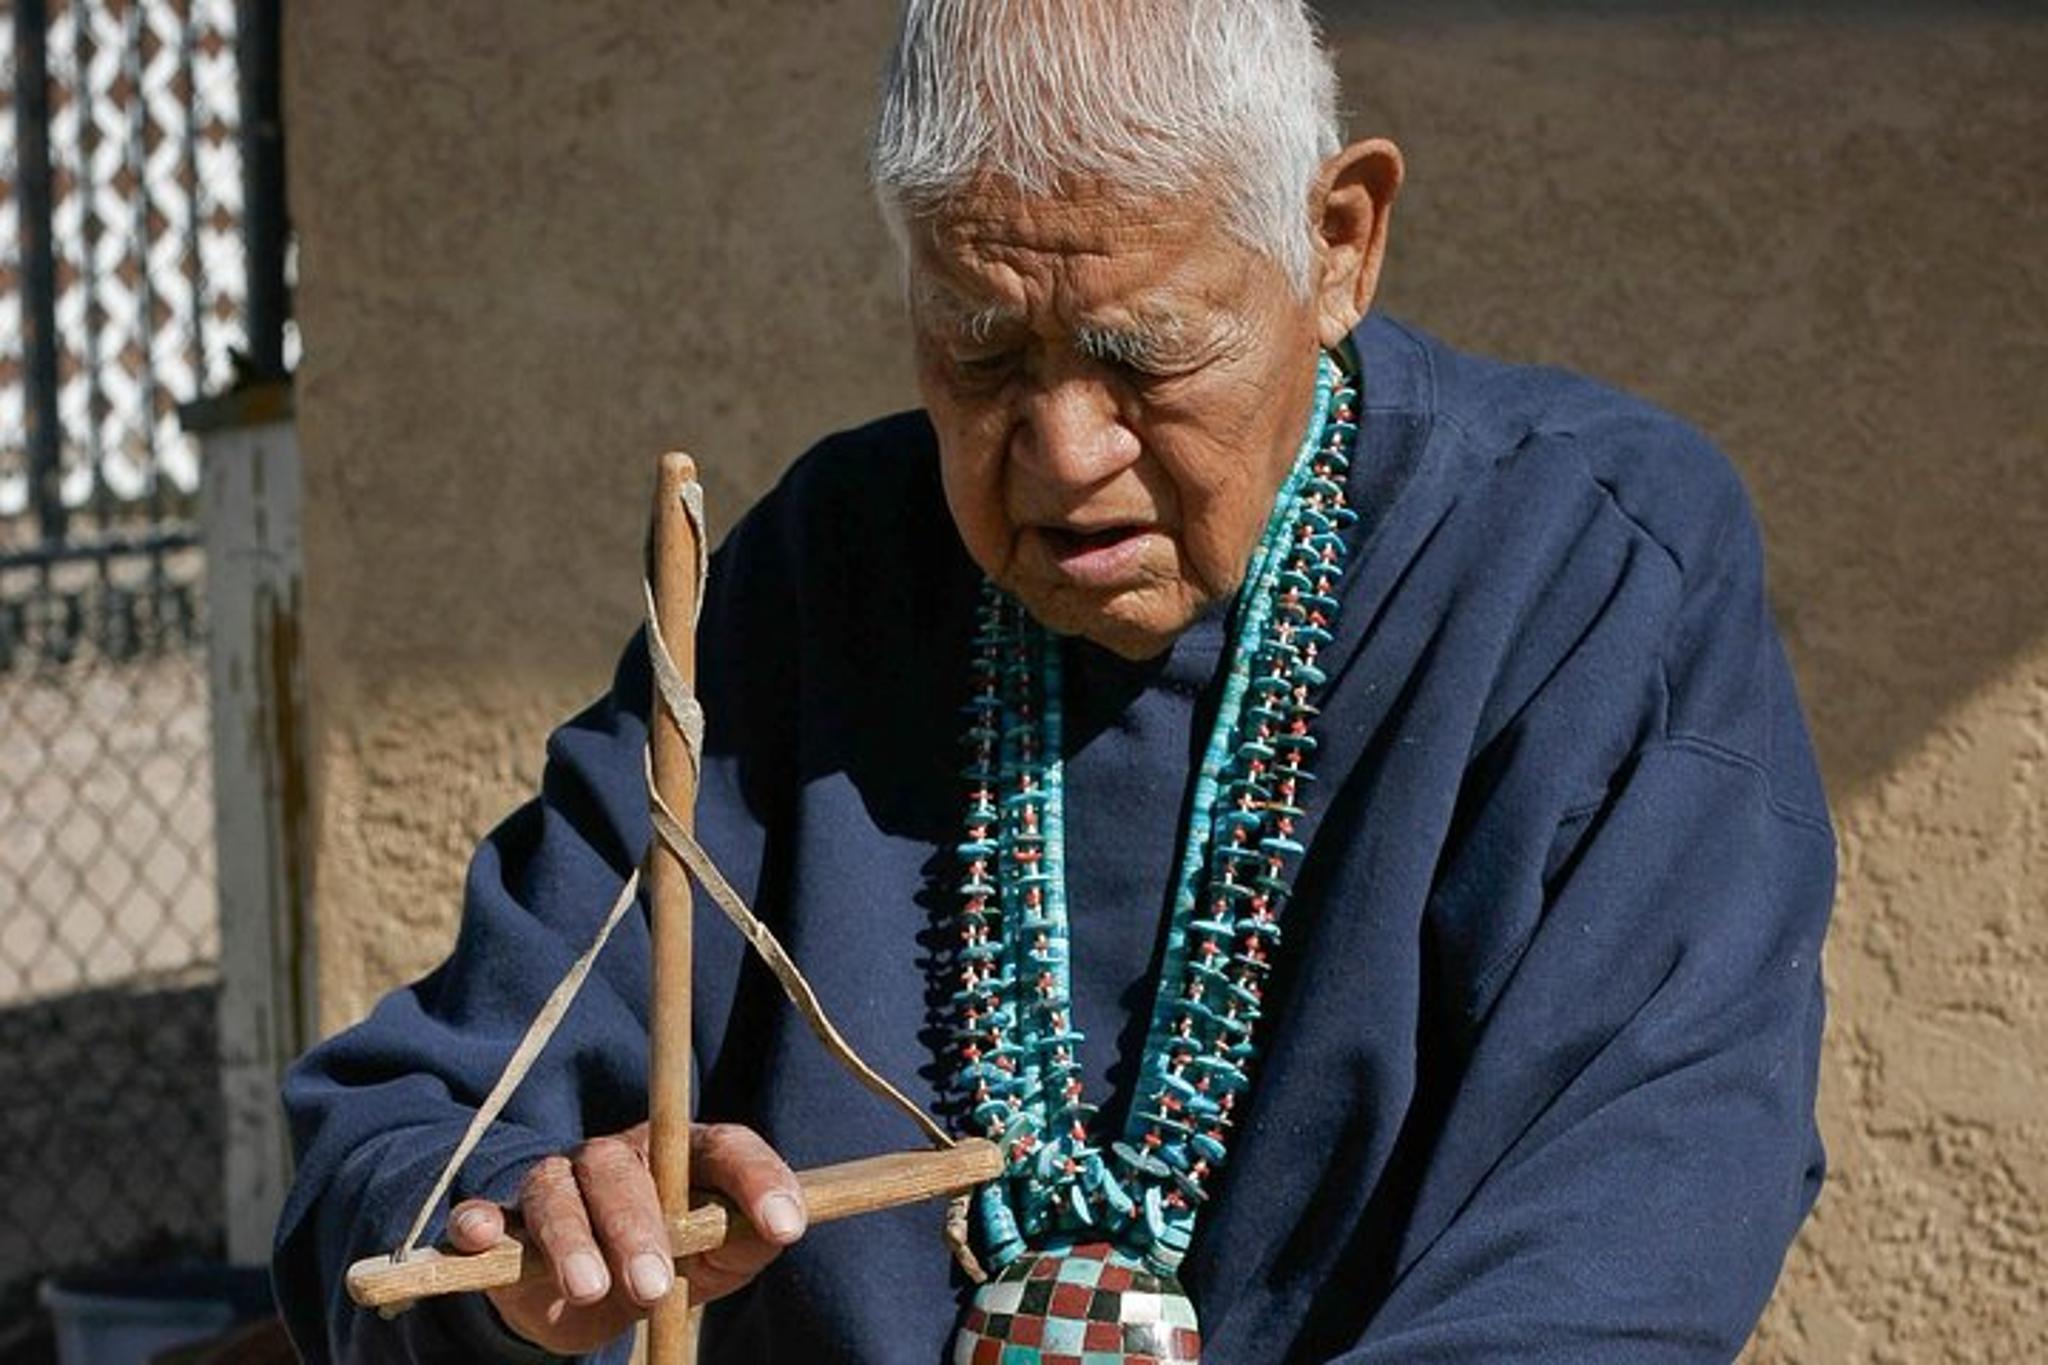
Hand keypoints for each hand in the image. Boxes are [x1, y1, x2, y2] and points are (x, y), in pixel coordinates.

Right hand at [446, 1122, 806, 1354]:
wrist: (590, 1295)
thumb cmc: (670, 1259)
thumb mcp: (716, 1259)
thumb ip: (746, 1241)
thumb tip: (777, 1229)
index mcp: (680, 1155)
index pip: (722, 1148)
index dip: (757, 1180)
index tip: (787, 1227)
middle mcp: (617, 1158)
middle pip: (623, 1172)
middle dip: (639, 1227)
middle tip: (656, 1285)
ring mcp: (557, 1184)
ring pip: (556, 1192)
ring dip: (572, 1239)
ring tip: (592, 1288)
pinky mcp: (503, 1223)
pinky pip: (484, 1213)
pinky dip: (476, 1221)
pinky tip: (478, 1236)